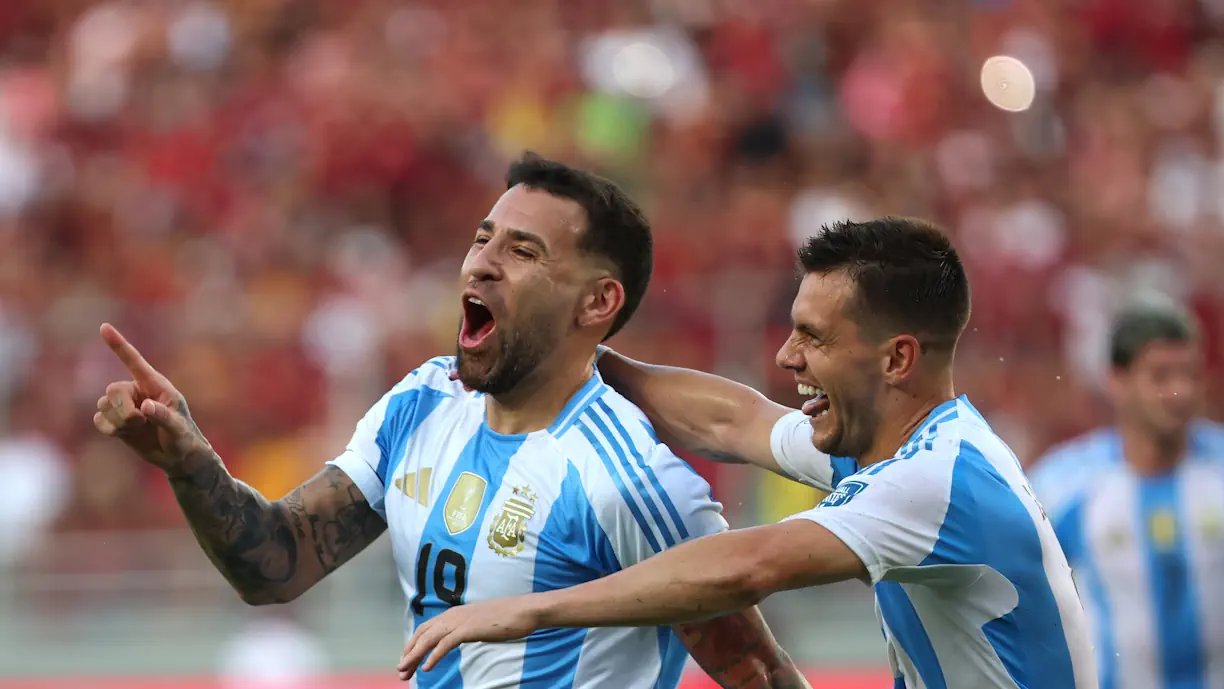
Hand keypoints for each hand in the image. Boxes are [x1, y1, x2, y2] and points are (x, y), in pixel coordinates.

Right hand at [93, 323, 210, 471]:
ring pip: (103, 405)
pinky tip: (123, 434)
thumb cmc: (184, 438)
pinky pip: (98, 420)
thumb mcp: (179, 428)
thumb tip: (145, 407)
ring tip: (138, 428)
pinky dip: (108, 428)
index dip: (118, 344)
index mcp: (154, 385)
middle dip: (122, 409)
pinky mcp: (116, 421)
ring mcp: (125, 406)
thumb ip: (164, 416)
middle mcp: (136, 391)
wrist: (177, 457)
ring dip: (118, 421)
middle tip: (140, 421)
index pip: (134, 361)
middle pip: (112, 390)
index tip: (104, 327)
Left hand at [396, 597, 544, 680]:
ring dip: (415, 656)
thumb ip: (468, 628)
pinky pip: (445, 644)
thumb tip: (461, 637)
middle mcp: (454, 615)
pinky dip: (433, 656)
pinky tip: (427, 668)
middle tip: (401, 671)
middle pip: (423, 634)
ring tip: (406, 671)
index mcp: (456, 613)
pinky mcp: (469, 628)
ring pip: (429, 639)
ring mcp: (461, 620)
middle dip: (409, 652)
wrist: (525, 610)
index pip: (427, 628)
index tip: (407, 659)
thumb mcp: (482, 623)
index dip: (414, 644)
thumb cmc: (508, 618)